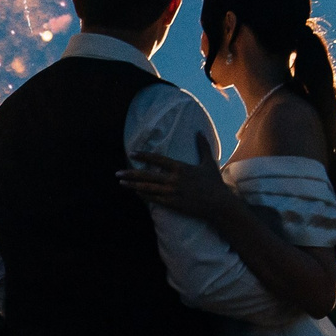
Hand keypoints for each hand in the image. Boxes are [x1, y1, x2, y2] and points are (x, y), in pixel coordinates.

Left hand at [117, 132, 242, 222]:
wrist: (219, 204)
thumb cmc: (214, 183)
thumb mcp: (208, 162)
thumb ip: (202, 146)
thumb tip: (199, 131)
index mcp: (180, 168)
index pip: (158, 159)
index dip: (144, 156)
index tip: (132, 153)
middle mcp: (173, 180)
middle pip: (147, 175)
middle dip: (130, 174)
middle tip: (117, 173)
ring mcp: (172, 193)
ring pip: (147, 188)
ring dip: (133, 185)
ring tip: (121, 183)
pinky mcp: (173, 204)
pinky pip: (154, 200)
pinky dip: (143, 196)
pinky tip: (135, 192)